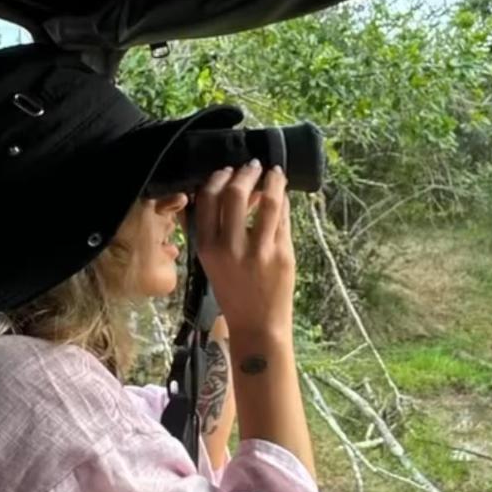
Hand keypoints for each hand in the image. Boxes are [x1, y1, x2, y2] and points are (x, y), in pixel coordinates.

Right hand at [193, 161, 294, 336]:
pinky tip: (283, 195)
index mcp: (207, 248)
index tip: (227, 170)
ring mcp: (259, 250)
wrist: (257, 325)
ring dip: (272, 180)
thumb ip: (209, 230)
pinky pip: (283, 218)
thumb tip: (213, 192)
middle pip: (236, 194)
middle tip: (252, 167)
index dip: (218, 178)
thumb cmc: (232, 291)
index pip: (207, 200)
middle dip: (245, 173)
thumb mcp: (209, 262)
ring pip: (268, 201)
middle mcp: (230, 247)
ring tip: (274, 172)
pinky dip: (283, 201)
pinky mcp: (282, 254)